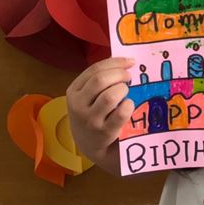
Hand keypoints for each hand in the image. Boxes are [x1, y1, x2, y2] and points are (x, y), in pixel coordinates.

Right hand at [66, 57, 134, 173]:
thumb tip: (124, 60)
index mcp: (73, 91)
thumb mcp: (87, 96)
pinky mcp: (104, 132)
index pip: (94, 70)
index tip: (130, 62)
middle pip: (101, 80)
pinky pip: (121, 112)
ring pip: (110, 96)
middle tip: (129, 77)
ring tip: (126, 92)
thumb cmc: (92, 113)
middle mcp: (78, 105)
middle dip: (119, 74)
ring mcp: (90, 120)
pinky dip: (128, 105)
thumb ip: (99, 79)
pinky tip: (128, 105)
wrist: (90, 144)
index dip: (115, 62)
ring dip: (123, 89)